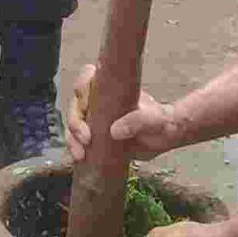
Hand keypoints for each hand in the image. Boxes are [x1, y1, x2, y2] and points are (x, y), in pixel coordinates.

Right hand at [64, 62, 188, 166]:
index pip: (87, 78)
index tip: (85, 106)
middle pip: (76, 105)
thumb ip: (137, 121)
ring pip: (73, 124)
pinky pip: (78, 140)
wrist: (165, 137)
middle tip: (86, 138)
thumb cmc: (159, 121)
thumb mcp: (153, 119)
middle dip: (75, 121)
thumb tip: (115, 131)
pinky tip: (79, 158)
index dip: (81, 89)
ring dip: (72, 139)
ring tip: (80, 154)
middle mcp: (99, 101)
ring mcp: (95, 119)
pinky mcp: (95, 136)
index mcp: (110, 88)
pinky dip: (75, 148)